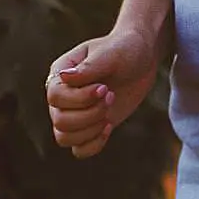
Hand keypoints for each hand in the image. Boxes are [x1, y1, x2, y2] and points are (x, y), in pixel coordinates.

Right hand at [45, 28, 155, 157]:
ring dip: (90, 129)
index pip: (55, 97)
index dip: (79, 98)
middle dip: (89, 113)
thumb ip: (89, 67)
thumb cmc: (125, 48)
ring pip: (65, 138)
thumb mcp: (111, 53)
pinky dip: (93, 145)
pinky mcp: (90, 126)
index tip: (104, 88)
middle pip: (60, 120)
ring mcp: (75, 113)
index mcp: (60, 76)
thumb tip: (63, 78)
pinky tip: (109, 127)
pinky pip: (79, 150)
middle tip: (111, 96)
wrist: (143, 57)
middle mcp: (62, 97)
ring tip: (109, 111)